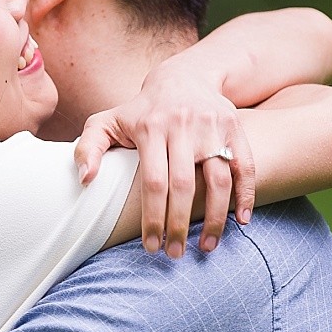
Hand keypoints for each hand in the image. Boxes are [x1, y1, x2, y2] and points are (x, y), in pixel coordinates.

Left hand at [75, 62, 254, 256]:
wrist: (183, 77)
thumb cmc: (140, 111)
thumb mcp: (106, 121)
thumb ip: (88, 148)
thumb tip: (84, 180)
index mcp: (150, 128)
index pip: (153, 182)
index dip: (153, 218)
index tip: (151, 248)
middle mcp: (183, 126)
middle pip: (184, 185)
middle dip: (179, 224)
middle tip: (175, 255)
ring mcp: (212, 127)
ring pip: (219, 179)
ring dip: (216, 218)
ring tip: (207, 247)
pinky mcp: (235, 128)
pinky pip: (246, 165)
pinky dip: (247, 194)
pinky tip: (243, 221)